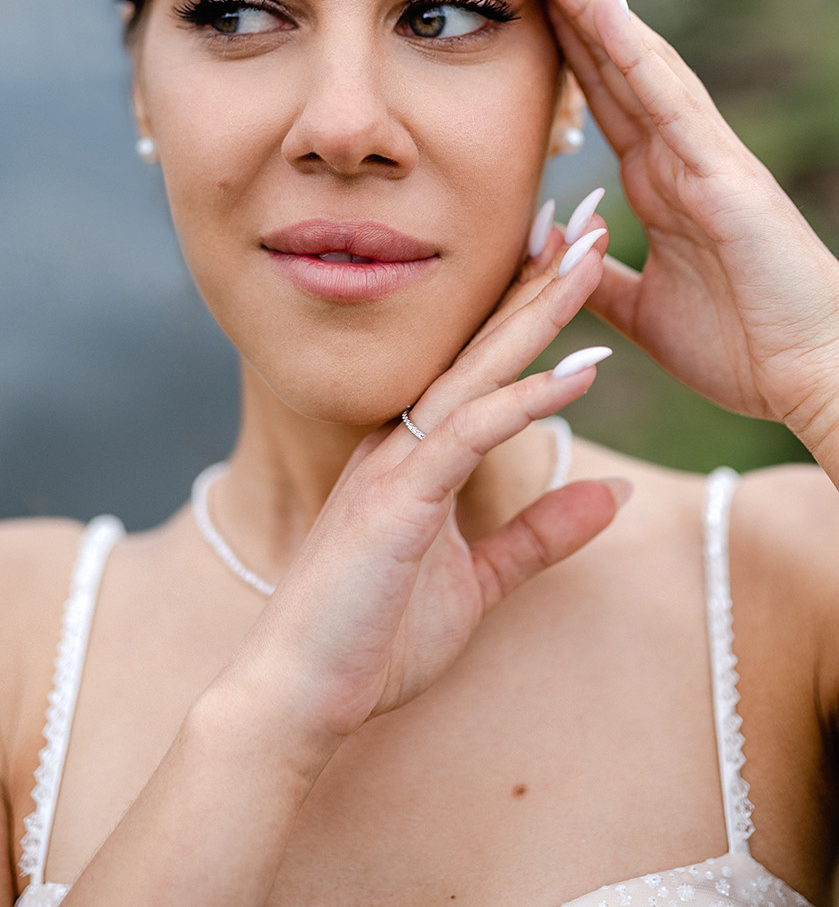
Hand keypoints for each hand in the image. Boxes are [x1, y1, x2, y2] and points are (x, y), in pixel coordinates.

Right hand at [227, 233, 625, 743]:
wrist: (299, 694)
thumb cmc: (373, 637)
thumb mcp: (479, 582)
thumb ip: (541, 534)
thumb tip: (612, 493)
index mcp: (414, 451)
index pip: (480, 363)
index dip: (527, 307)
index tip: (572, 255)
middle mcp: (401, 440)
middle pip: (481, 344)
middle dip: (537, 280)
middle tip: (587, 218)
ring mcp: (394, 463)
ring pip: (476, 369)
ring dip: (538, 312)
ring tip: (591, 260)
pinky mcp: (395, 499)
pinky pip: (468, 433)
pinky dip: (524, 397)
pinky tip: (579, 367)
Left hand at [532, 0, 838, 463]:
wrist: (811, 379)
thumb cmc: (741, 343)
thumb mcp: (640, 308)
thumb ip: (596, 274)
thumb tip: (552, 251)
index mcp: (656, 178)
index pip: (594, 91)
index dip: (556, 37)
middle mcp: (675, 151)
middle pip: (608, 56)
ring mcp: (701, 153)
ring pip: (634, 57)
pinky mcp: (723, 171)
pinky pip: (666, 96)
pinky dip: (629, 45)